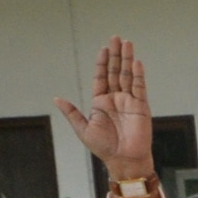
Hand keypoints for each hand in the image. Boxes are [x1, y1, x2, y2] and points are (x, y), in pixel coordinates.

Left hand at [53, 39, 154, 179]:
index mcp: (101, 102)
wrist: (122, 159)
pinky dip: (138, 75)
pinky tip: (137, 63)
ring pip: (128, 75)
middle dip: (116, 55)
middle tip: (117, 38)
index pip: (101, 77)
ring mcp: (129, 101)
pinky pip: (139, 87)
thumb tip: (57, 99)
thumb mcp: (82, 129)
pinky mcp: (141, 106)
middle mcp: (116, 98)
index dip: (102, 63)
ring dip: (128, 59)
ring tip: (128, 43)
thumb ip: (72, 112)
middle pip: (116, 71)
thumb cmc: (103, 147)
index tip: (103, 48)